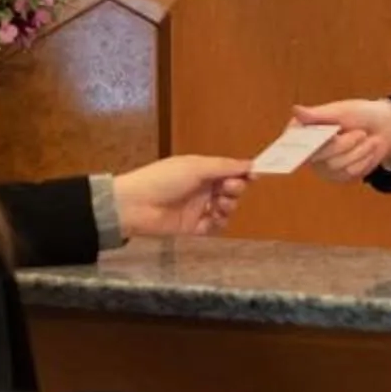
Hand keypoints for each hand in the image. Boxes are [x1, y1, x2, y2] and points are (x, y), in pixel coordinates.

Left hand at [114, 155, 250, 237]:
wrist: (135, 206)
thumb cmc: (162, 180)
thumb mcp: (196, 167)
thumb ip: (224, 167)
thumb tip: (250, 164)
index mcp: (201, 170)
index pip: (229, 171)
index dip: (242, 174)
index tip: (255, 176)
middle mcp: (201, 188)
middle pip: (230, 190)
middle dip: (235, 189)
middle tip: (228, 189)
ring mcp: (197, 207)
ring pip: (225, 209)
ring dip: (227, 207)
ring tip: (218, 205)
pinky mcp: (192, 226)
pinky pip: (213, 226)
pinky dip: (217, 223)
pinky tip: (211, 219)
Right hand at [291, 100, 390, 183]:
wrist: (382, 127)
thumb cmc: (358, 114)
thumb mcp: (339, 110)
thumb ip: (317, 115)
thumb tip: (295, 110)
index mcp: (303, 131)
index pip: (293, 142)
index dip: (301, 146)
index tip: (315, 145)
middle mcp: (309, 151)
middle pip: (319, 156)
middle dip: (344, 144)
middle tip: (361, 133)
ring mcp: (324, 167)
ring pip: (337, 166)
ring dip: (358, 151)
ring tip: (366, 138)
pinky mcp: (340, 177)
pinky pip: (350, 173)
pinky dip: (363, 160)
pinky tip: (367, 150)